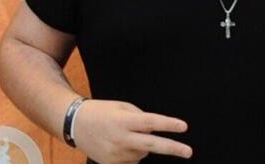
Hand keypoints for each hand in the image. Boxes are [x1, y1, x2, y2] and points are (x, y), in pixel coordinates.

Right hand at [73, 99, 191, 162]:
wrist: (76, 124)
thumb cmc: (102, 112)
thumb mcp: (122, 107)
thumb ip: (141, 118)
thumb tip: (155, 130)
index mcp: (124, 121)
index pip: (151, 122)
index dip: (168, 125)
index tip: (184, 127)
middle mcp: (121, 139)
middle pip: (152, 144)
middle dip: (172, 148)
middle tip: (188, 152)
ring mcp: (116, 154)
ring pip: (143, 152)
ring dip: (142, 144)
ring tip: (125, 135)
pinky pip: (133, 160)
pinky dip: (132, 153)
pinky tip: (120, 145)